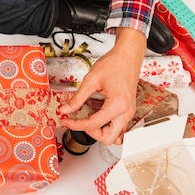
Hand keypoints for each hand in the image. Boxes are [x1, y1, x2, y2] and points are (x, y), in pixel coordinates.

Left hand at [59, 28, 145, 144]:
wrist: (128, 56)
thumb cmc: (114, 64)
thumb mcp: (91, 80)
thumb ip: (78, 97)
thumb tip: (66, 109)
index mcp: (118, 105)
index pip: (93, 124)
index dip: (75, 124)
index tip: (66, 119)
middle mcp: (126, 112)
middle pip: (108, 138)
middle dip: (91, 132)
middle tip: (79, 121)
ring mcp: (129, 113)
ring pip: (116, 136)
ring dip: (101, 132)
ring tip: (88, 119)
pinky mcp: (128, 110)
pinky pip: (119, 127)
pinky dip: (107, 126)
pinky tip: (97, 114)